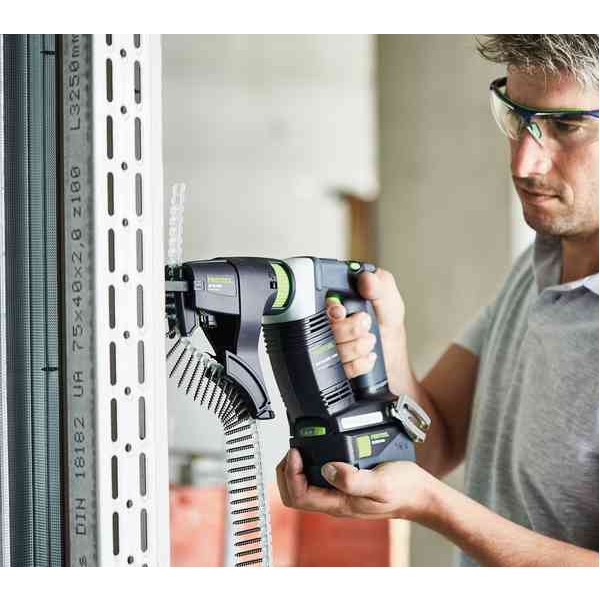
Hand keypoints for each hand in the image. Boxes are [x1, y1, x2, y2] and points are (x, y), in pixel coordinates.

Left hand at [276, 448, 436, 521]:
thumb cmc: (403, 490)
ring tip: (300, 447)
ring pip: (303, 487)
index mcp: (339, 504)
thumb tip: (327, 469)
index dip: (291, 474)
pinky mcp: (344, 485)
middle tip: (293, 449)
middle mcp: (334, 501)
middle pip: (294, 494)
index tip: (296, 452)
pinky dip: (309, 464)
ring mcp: (338, 494)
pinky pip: (317, 479)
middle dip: (286, 472)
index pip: (298, 496)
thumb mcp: (381, 483)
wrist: (420, 494)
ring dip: (295, 468)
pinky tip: (317, 450)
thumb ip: (354, 480)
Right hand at [327, 269, 406, 392]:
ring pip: (334, 349)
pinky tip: (368, 355)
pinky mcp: (338, 364)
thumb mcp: (389, 301)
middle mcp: (333, 324)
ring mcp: (334, 345)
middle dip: (351, 329)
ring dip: (358, 346)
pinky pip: (342, 367)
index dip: (331, 309)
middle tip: (366, 323)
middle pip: (326, 328)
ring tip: (371, 340)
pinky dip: (360, 362)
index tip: (342, 311)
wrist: (393, 354)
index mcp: (340, 304)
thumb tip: (366, 278)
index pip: (322, 304)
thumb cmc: (388, 325)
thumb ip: (380, 286)